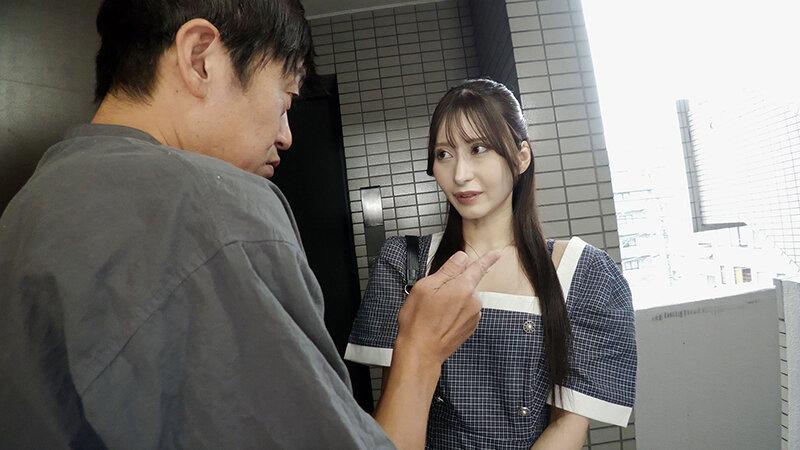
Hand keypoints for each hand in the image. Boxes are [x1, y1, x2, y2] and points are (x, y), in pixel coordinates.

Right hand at [394, 250, 500, 366]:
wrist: (421, 352)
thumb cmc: (419, 320)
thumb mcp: (426, 287)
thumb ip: (447, 270)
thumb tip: (462, 258)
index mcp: (463, 287)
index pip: (478, 267)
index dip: (487, 259)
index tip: (497, 253)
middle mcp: (473, 301)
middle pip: (466, 283)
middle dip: (453, 284)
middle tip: (433, 296)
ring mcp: (473, 316)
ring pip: (464, 298)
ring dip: (453, 299)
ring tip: (434, 311)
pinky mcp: (470, 328)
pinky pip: (464, 312)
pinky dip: (453, 312)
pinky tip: (439, 320)